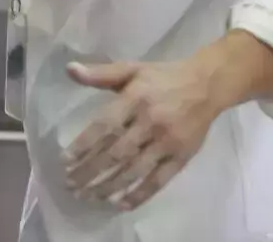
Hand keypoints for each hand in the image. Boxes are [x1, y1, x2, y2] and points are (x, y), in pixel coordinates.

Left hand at [62, 59, 223, 210]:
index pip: (104, 126)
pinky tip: (121, 205)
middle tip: (70, 184)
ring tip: (89, 197)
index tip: (65, 160)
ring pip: (135, 170)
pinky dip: (140, 194)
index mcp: (134, 99)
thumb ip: (100, 73)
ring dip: (110, 186)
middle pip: (116, 152)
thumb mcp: (131, 69)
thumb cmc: (162, 77)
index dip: (84, 145)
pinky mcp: (181, 157)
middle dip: (91, 170)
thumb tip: (69, 69)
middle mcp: (149, 122)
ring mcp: (167, 142)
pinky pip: (159, 180)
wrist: (207, 85)